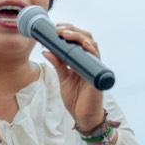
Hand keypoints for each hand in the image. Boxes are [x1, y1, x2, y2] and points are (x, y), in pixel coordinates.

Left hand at [43, 23, 110, 144]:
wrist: (83, 117)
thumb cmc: (75, 99)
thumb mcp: (63, 78)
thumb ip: (58, 64)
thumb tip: (46, 50)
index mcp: (81, 61)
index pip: (78, 40)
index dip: (69, 31)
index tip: (56, 27)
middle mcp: (89, 61)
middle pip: (86, 38)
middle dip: (73, 30)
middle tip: (58, 29)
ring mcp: (95, 67)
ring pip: (92, 45)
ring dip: (79, 36)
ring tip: (65, 34)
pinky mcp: (97, 75)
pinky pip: (96, 59)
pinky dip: (91, 50)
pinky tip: (83, 44)